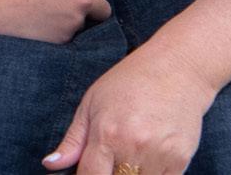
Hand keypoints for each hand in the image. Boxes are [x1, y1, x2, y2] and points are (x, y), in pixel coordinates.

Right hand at [0, 0, 111, 43]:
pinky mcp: (62, 42)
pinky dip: (61, 34)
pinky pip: (69, 37)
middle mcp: (82, 2)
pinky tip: (44, 28)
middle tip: (76, 9)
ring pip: (85, 26)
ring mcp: (73, 24)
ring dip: (75, 23)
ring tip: (52, 18)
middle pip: (105, 10)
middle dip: (94, 10)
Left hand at [42, 44, 219, 174]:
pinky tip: (147, 158)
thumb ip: (73, 140)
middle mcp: (133, 146)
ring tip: (129, 155)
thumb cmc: (130, 81)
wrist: (178, 67)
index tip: (89, 171)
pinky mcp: (181, 159)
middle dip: (108, 174)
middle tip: (109, 160)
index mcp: (107, 132)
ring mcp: (159, 154)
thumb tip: (50, 164)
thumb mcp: (92, 103)